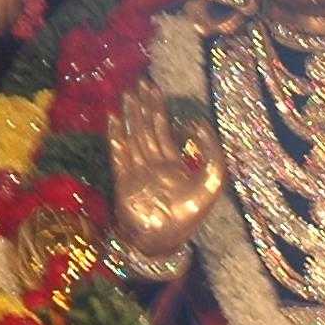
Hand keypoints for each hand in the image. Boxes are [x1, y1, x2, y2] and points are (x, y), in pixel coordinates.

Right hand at [108, 88, 225, 262]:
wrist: (165, 242)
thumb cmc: (189, 217)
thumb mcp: (212, 182)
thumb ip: (211, 153)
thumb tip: (199, 124)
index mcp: (172, 163)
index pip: (163, 129)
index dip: (159, 109)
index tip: (154, 89)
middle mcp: (153, 164)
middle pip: (146, 128)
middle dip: (143, 105)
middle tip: (139, 82)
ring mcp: (137, 171)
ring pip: (133, 136)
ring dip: (130, 115)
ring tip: (126, 94)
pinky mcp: (125, 181)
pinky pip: (119, 152)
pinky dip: (116, 135)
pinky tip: (113, 118)